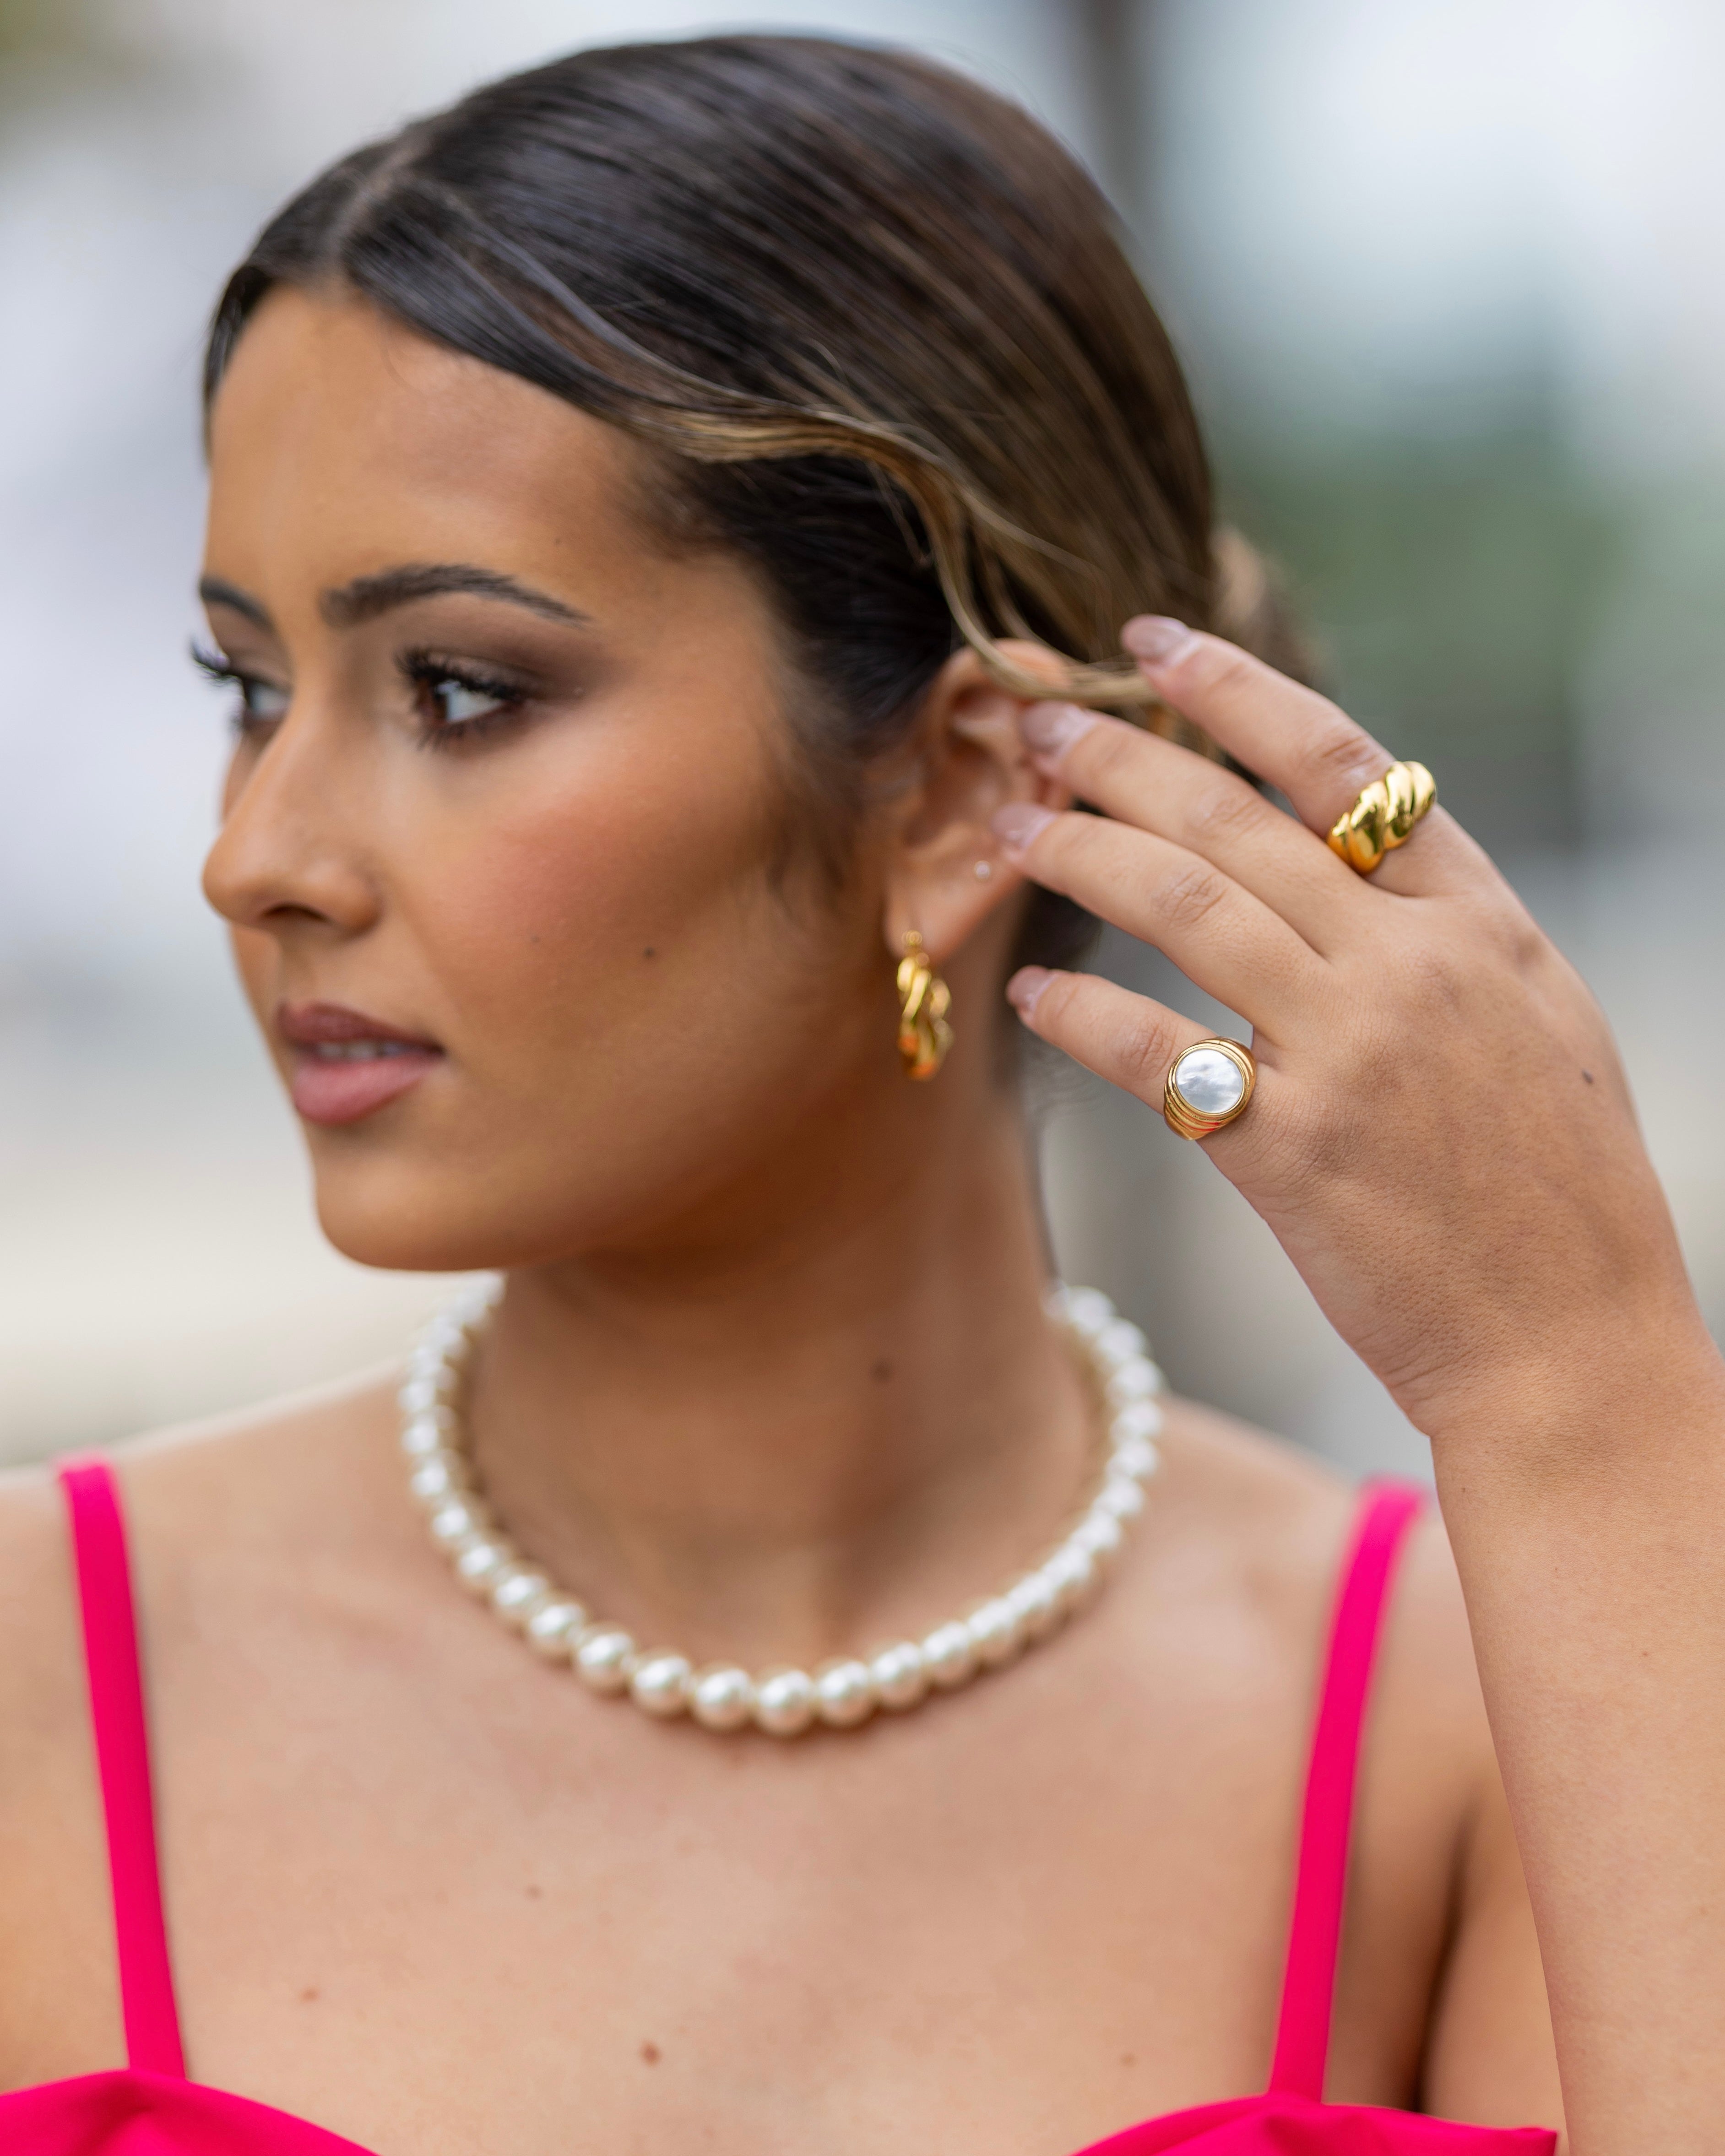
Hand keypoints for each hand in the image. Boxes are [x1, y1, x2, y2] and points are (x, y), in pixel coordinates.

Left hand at [994, 618, 1698, 1451]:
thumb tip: (1346, 853)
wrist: (1576, 1340)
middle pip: (1235, 819)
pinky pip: (1157, 1055)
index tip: (1153, 642)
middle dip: (1124, 758)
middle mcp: (1413, 965)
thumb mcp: (1538, 1016)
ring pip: (1185, 907)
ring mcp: (1353, 1053)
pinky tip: (1031, 996)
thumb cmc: (1557, 1184)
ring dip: (1082, 856)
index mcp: (1480, 920)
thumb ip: (1444, 925)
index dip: (1235, 690)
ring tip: (1014, 830)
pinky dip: (1083, 1016)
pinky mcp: (1293, 1152)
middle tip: (1041, 727)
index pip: (1342, 762)